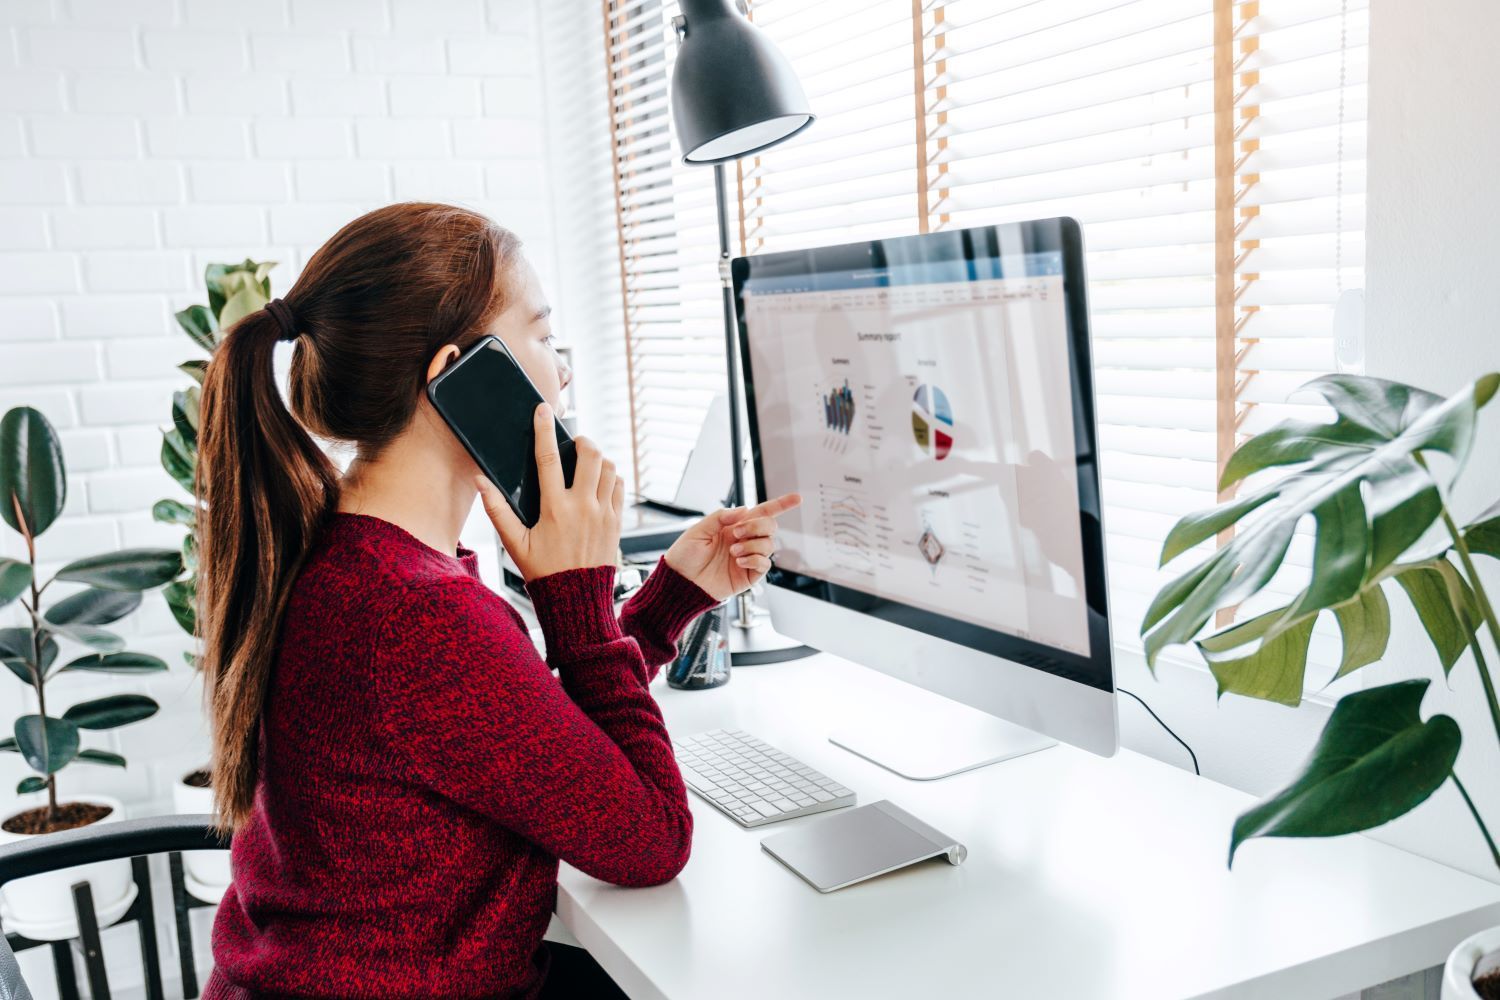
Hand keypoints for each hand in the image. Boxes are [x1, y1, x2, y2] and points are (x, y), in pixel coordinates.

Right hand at [479, 403, 622, 580]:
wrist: (577, 598)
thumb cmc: (544, 571)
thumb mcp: (514, 543)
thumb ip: (497, 510)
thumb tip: (481, 481)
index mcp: (554, 508)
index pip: (548, 458)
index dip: (545, 430)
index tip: (543, 411)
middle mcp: (582, 507)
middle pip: (591, 455)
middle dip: (583, 441)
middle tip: (575, 443)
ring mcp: (604, 513)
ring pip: (609, 468)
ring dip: (599, 459)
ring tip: (587, 462)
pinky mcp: (617, 522)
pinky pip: (619, 487)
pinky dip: (612, 477)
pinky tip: (600, 482)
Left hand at [663, 493, 801, 601]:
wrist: (681, 582)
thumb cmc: (685, 556)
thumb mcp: (698, 530)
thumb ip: (721, 517)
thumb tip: (744, 510)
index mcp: (734, 527)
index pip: (762, 513)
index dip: (781, 505)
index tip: (796, 498)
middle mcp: (744, 540)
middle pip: (770, 526)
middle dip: (758, 526)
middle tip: (737, 533)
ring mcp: (748, 557)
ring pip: (769, 544)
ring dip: (753, 544)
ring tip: (734, 551)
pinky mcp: (748, 575)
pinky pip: (765, 564)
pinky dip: (755, 559)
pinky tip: (739, 560)